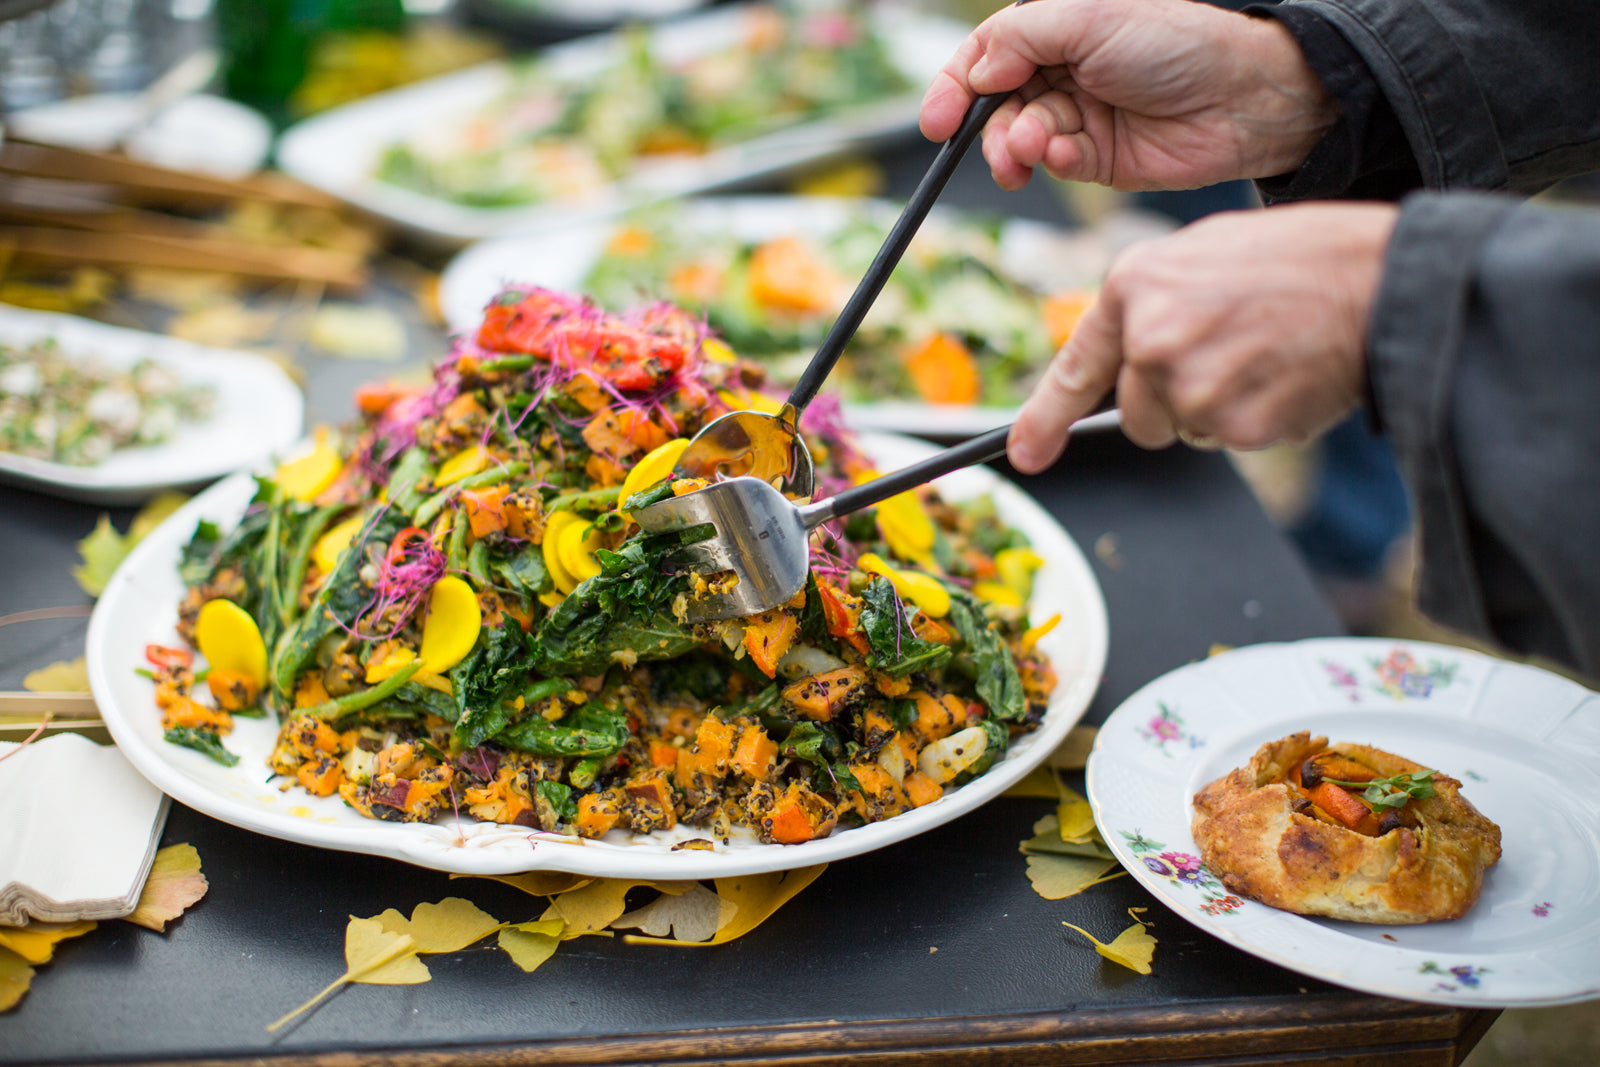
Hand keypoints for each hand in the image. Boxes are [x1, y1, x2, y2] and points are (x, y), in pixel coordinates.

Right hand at [919, 0, 1336, 190]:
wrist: (1243, 98)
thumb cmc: (1176, 42)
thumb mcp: (1089, 20)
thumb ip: (1021, 39)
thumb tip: (976, 73)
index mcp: (1057, 29)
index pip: (986, 56)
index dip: (954, 87)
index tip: (936, 123)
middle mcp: (1063, 71)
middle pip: (995, 106)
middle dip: (989, 129)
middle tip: (1002, 144)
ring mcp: (1079, 116)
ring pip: (1020, 140)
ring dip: (1018, 148)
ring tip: (1034, 149)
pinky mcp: (1098, 159)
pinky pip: (1055, 165)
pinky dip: (1053, 162)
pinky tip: (1066, 155)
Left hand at [1007, 202, 1399, 471]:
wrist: (1381, 279)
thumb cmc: (1300, 259)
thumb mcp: (1203, 254)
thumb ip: (1150, 304)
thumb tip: (1120, 361)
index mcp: (1135, 286)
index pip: (1076, 367)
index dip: (1044, 418)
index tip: (1026, 454)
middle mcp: (1151, 338)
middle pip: (1136, 413)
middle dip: (1171, 401)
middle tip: (1228, 355)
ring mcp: (1190, 386)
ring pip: (1182, 429)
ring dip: (1216, 408)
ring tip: (1262, 354)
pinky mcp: (1235, 425)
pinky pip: (1229, 439)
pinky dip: (1257, 419)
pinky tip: (1284, 375)